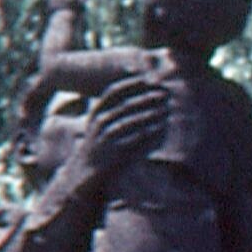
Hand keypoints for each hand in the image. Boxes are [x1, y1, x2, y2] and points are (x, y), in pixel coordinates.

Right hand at [57, 74, 172, 192]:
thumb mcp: (99, 123)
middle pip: (126, 105)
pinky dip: (149, 133)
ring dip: (150, 114)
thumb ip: (113, 107)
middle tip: (164, 94)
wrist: (86, 172)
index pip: (114, 91)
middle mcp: (99, 122)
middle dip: (147, 98)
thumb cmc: (99, 144)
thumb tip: (133, 89)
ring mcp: (105, 137)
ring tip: (166, 110)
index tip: (150, 80)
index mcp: (96, 112)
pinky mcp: (114, 152)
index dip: (132, 83)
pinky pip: (134, 140)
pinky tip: (161, 129)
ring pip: (131, 121)